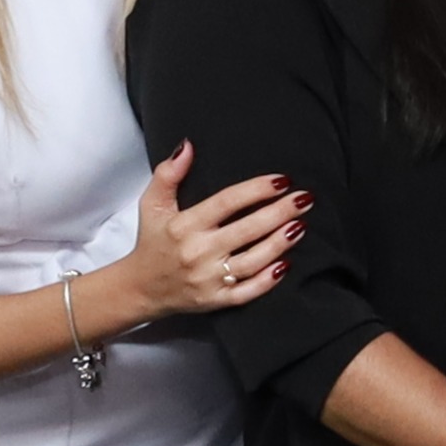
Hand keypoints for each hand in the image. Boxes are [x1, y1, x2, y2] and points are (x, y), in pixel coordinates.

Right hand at [108, 143, 302, 324]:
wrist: (140, 289)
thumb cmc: (152, 242)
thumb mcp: (152, 205)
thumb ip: (168, 174)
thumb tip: (187, 145)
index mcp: (184, 225)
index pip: (227, 202)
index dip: (257, 189)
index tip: (282, 180)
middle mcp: (197, 252)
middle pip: (248, 229)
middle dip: (280, 212)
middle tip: (305, 198)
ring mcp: (208, 279)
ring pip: (253, 260)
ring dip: (280, 242)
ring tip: (301, 225)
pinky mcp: (216, 300)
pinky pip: (248, 292)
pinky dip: (269, 280)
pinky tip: (287, 263)